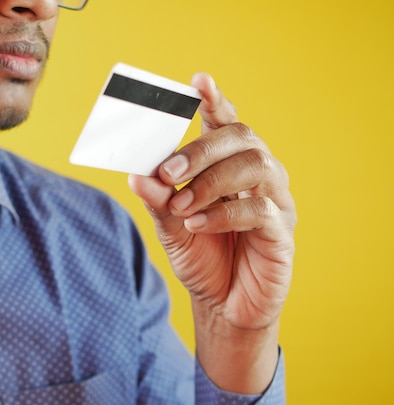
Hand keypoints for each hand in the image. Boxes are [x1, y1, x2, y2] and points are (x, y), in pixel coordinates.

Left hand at [128, 73, 295, 392]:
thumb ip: (158, 200)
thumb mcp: (171, 227)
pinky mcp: (283, 232)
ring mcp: (275, 201)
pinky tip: (197, 224)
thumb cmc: (202, 258)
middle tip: (169, 170)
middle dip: (201, 149)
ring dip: (211, 181)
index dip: (215, 101)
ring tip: (181, 204)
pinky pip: (260, 209)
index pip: (226, 124)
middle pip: (241, 137)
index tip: (199, 82)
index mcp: (229, 167)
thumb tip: (137, 173)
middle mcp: (257, 175)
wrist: (222, 306)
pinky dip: (224, 212)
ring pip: (255, 165)